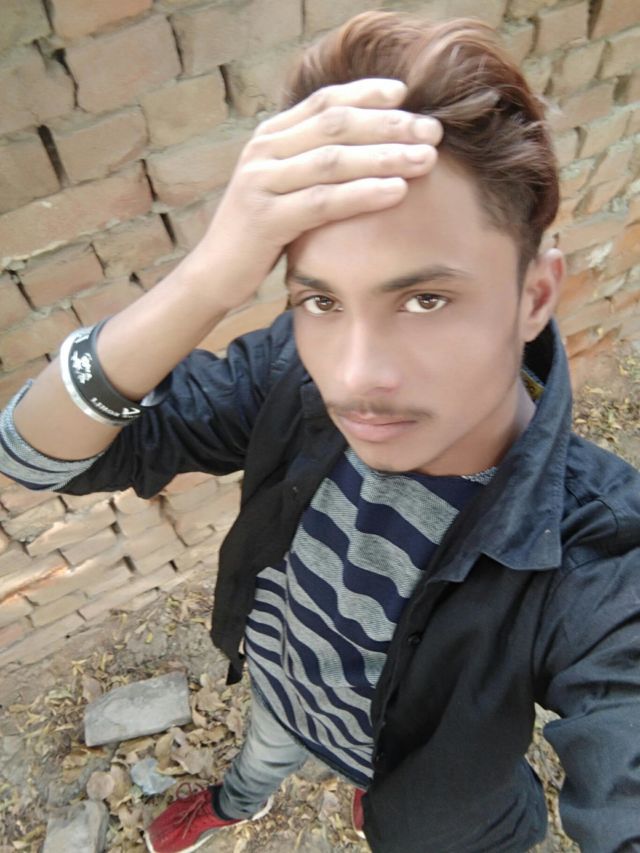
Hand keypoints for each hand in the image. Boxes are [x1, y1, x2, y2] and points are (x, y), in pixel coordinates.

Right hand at [189, 78, 442, 309]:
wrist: (215, 273)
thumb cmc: (261, 231)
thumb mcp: (284, 186)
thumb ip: (312, 161)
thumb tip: (366, 143)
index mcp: (270, 136)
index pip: (324, 101)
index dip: (366, 94)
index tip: (407, 95)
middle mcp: (263, 151)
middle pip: (336, 125)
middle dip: (389, 124)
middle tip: (432, 130)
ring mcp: (261, 183)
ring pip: (333, 160)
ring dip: (385, 156)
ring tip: (426, 158)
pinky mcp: (265, 219)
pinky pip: (323, 201)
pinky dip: (363, 194)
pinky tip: (397, 191)